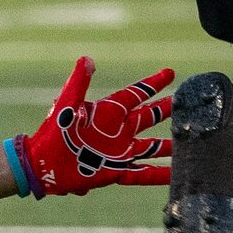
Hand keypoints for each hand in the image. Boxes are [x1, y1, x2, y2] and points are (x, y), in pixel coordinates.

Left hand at [6, 58, 172, 195]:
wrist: (42, 163)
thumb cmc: (53, 131)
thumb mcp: (67, 103)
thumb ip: (79, 82)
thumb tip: (87, 59)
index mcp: (108, 112)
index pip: (136, 94)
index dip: (153, 84)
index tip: (170, 72)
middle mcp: (117, 131)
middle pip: (149, 117)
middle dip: (166, 109)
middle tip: (186, 101)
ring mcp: (118, 152)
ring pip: (152, 145)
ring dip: (170, 144)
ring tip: (191, 139)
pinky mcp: (116, 171)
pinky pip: (143, 173)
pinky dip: (159, 174)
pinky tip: (176, 174)